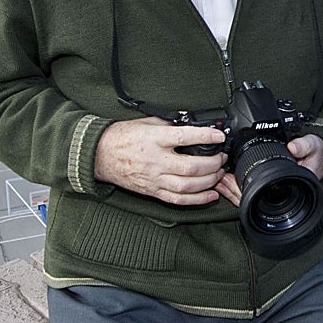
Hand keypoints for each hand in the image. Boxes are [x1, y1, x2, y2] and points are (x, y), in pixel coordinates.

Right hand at [94, 117, 227, 205]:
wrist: (100, 154)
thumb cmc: (122, 136)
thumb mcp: (147, 122)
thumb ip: (170, 124)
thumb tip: (193, 123)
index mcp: (154, 139)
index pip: (185, 137)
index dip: (206, 136)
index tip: (219, 136)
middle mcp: (156, 161)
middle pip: (191, 167)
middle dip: (212, 163)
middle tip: (221, 157)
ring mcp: (154, 179)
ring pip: (187, 186)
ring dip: (208, 181)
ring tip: (218, 173)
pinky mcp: (152, 191)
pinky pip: (177, 200)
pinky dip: (197, 199)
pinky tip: (210, 194)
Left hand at [214, 134, 322, 207]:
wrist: (322, 156)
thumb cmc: (317, 155)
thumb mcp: (313, 146)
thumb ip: (304, 146)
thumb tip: (293, 147)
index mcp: (289, 184)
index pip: (262, 193)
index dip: (244, 189)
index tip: (229, 179)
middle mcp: (279, 191)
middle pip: (251, 196)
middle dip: (232, 190)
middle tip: (219, 180)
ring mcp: (273, 190)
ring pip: (248, 195)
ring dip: (232, 189)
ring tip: (219, 180)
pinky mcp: (270, 184)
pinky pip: (250, 190)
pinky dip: (238, 186)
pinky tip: (227, 179)